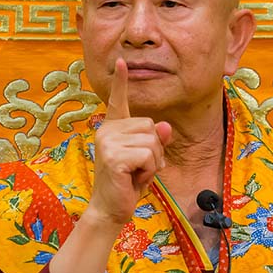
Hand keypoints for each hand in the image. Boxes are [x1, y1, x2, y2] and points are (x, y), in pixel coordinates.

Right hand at [86, 59, 172, 227]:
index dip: (121, 82)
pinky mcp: (114, 156)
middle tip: (139, 168)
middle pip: (151, 126)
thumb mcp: (146, 159)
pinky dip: (149, 170)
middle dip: (155, 150)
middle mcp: (107, 130)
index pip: (117, 101)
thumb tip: (165, 126)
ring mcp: (108, 142)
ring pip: (153, 141)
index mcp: (112, 128)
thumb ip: (156, 141)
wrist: (110, 210)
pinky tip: (133, 179)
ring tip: (135, 174)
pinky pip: (149, 156)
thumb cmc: (127, 184)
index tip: (121, 62)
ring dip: (153, 162)